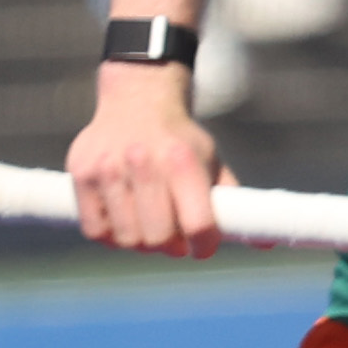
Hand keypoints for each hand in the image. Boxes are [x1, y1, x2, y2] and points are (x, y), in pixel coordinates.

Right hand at [65, 63, 224, 253]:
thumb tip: (266, 245)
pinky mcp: (81, 175)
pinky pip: (96, 230)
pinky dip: (110, 236)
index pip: (198, 225)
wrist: (137, 99)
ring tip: (148, 228)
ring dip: (140, 242)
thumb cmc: (179, 141)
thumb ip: (232, 203)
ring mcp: (108, 169)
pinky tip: (122, 222)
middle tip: (174, 240)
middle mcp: (144, 162)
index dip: (203, 247)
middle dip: (171, 247)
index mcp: (183, 160)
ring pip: (126, 239)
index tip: (202, 248)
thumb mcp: (211, 162)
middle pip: (159, 239)